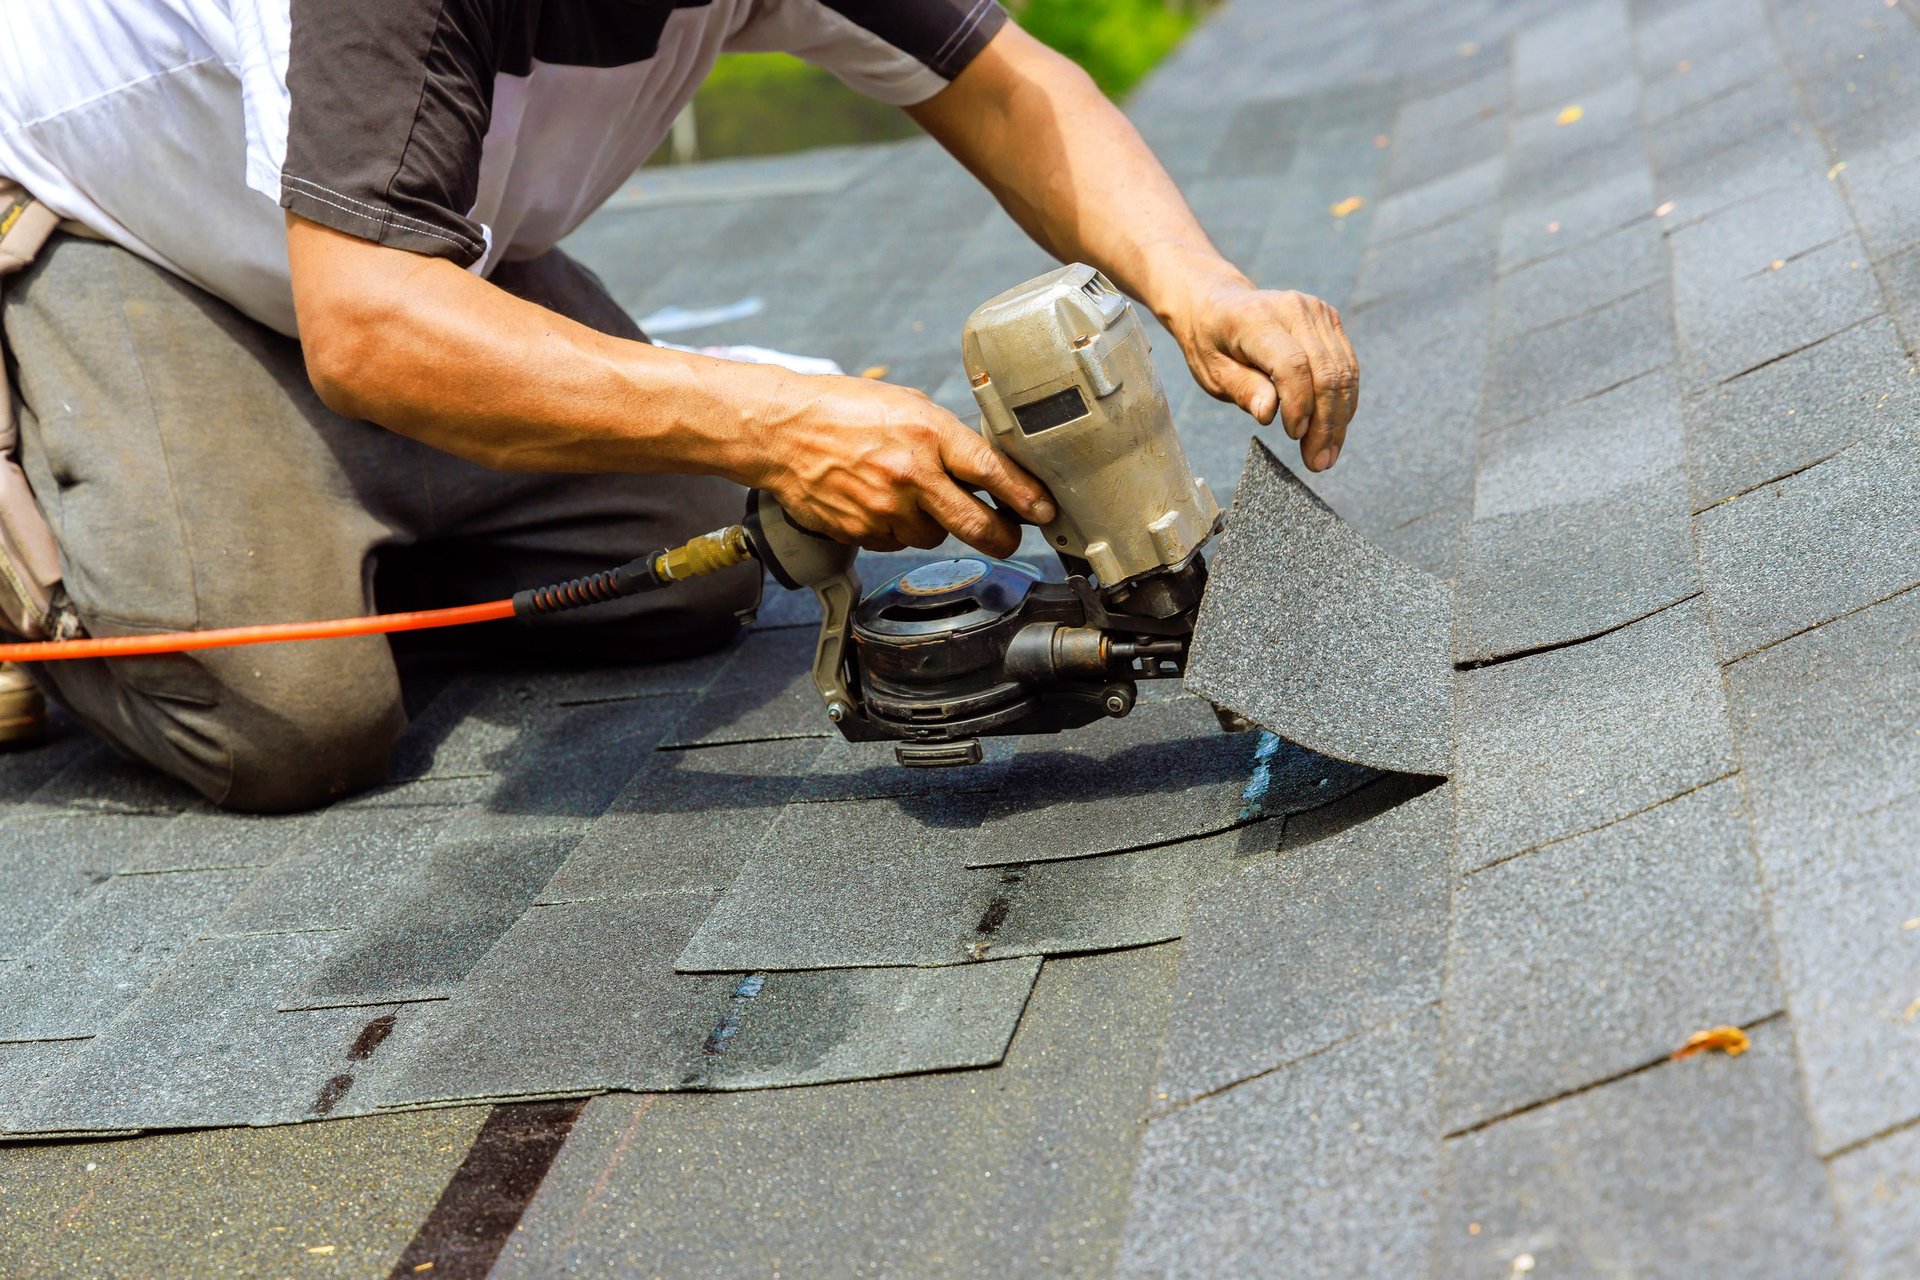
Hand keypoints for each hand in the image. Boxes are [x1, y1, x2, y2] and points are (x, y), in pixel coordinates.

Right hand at [755, 375, 1056, 555]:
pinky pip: (897, 542)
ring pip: (933, 537)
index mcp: (927, 433)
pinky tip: (879, 501)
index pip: (991, 471)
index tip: (1044, 511)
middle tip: (1011, 536)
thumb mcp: (905, 405)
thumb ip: (945, 437)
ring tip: (911, 495)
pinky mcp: (862, 532)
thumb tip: (985, 468)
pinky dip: (897, 529)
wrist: (779, 431)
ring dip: (935, 525)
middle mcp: (910, 474)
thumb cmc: (841, 409)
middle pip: (975, 524)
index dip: (1025, 496)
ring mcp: (884, 508)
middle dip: (1002, 536)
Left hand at [1173, 279, 1358, 471]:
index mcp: (1256, 318)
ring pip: (1343, 372)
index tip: (1294, 436)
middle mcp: (1293, 308)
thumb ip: (1242, 389)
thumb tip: (1269, 413)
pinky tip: (1333, 429)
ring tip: (1327, 455)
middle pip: (1325, 372)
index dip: (1299, 404)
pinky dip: (1343, 401)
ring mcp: (1317, 311)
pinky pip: (1347, 365)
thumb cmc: (1211, 341)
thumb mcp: (1212, 371)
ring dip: (1339, 419)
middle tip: (1318, 462)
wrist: (1218, 301)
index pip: (1292, 364)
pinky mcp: (1329, 320)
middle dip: (1325, 423)